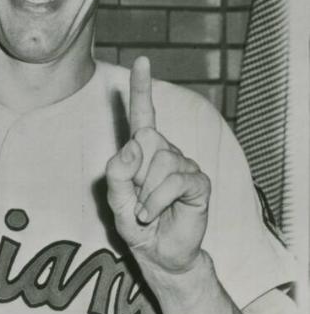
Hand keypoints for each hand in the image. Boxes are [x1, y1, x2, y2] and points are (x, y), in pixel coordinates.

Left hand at [106, 57, 209, 274]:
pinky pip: (176, 181)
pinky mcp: (198, 182)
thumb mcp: (115, 200)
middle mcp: (165, 150)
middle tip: (136, 196)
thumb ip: (116, 173)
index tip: (142, 61)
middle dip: (135, 173)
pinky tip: (153, 214)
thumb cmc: (136, 223)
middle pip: (147, 140)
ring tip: (146, 210)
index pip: (142, 114)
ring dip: (145, 193)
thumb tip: (134, 145)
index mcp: (142, 150)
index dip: (141, 88)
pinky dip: (157, 200)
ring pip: (160, 162)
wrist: (159, 253)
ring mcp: (184, 164)